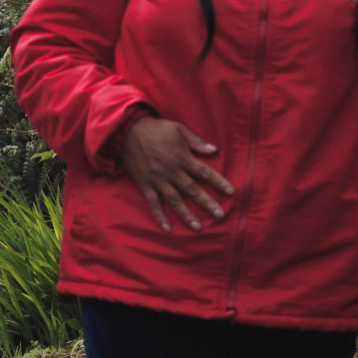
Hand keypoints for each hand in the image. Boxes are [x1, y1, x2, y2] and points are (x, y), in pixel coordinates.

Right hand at [116, 116, 234, 233]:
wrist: (127, 132)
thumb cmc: (155, 129)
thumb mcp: (178, 129)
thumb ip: (196, 142)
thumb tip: (214, 150)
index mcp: (182, 158)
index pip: (204, 172)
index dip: (218, 182)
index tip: (231, 193)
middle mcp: (172, 171)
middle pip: (192, 190)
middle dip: (207, 203)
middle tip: (220, 216)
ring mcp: (158, 180)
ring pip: (175, 200)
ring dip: (187, 215)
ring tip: (198, 228)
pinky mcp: (145, 185)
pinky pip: (153, 203)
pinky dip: (160, 216)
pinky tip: (167, 229)